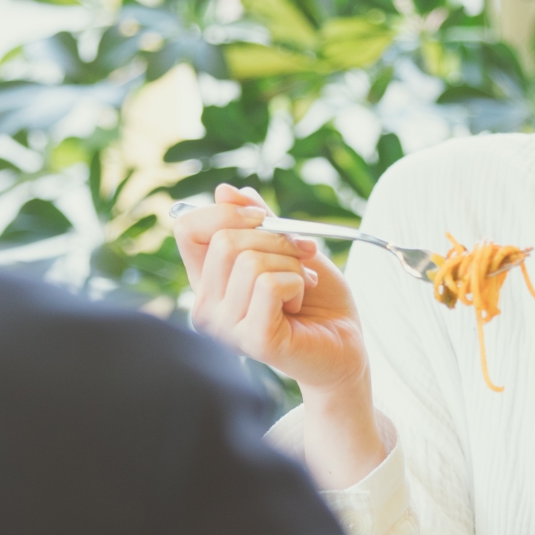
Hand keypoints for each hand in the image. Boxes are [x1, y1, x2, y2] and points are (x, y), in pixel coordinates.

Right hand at [171, 185, 386, 487]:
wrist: (346, 343)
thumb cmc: (317, 299)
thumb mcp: (287, 246)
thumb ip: (257, 220)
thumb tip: (225, 190)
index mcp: (207, 281)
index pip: (187, 228)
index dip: (225, 212)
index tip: (264, 217)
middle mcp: (206, 306)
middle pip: (224, 240)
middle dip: (274, 238)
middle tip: (301, 258)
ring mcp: (225, 327)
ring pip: (249, 261)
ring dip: (290, 265)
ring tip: (300, 286)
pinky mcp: (252, 340)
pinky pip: (269, 285)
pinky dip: (296, 284)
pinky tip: (299, 306)